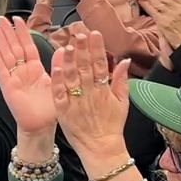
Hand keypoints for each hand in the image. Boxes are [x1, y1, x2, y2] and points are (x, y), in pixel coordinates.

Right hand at [0, 16, 57, 138]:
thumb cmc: (50, 107)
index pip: (27, 45)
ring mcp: (14, 77)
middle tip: (0, 17)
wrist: (42, 125)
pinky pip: (1, 70)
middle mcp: (23, 70)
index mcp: (35, 68)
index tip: (18, 19)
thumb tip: (65, 48)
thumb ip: (59, 64)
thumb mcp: (58, 82)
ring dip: (0, 40)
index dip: (22, 32)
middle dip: (7, 31)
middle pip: (13, 47)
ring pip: (6, 54)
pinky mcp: (7, 86)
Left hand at [51, 32, 131, 159]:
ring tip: (67, 46)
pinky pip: (60, 94)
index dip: (97, 48)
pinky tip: (56, 68)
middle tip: (79, 33)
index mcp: (103, 90)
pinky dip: (58, 81)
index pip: (100, 64)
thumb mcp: (122, 102)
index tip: (94, 33)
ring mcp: (76, 101)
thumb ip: (121, 80)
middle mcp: (90, 93)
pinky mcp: (64, 110)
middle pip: (85, 67)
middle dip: (82, 49)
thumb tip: (124, 60)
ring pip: (72, 77)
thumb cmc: (111, 125)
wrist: (101, 148)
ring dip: (69, 61)